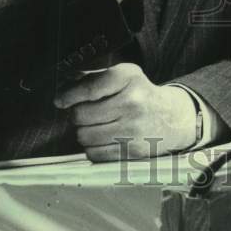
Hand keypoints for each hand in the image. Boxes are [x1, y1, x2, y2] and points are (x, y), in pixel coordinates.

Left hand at [53, 63, 196, 161]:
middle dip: (77, 114)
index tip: (60, 100)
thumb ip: (92, 77)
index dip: (69, 95)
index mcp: (129, 77)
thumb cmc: (139, 94)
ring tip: (96, 125)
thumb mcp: (123, 76)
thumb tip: (63, 86)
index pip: (90, 88)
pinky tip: (104, 139)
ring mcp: (133, 129)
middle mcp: (133, 102)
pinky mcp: (132, 151)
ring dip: (84, 132)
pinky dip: (92, 148)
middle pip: (81, 115)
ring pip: (84, 136)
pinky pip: (94, 154)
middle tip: (85, 112)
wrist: (171, 117)